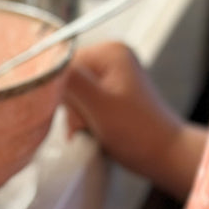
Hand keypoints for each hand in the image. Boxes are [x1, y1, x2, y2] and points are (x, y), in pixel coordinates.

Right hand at [64, 41, 205, 199]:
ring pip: (72, 96)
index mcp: (109, 52)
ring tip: (97, 131)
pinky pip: (84, 106)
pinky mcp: (111, 96)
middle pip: (66, 80)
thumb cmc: (139, 133)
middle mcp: (111, 58)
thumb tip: (42, 66)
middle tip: (91, 125)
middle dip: (72, 108)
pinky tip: (97, 132)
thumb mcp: (99, 105)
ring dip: (77, 118)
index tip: (78, 114)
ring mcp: (112, 78)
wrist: (166, 156)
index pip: (62, 65)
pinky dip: (85, 122)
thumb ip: (70, 82)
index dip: (61, 92)